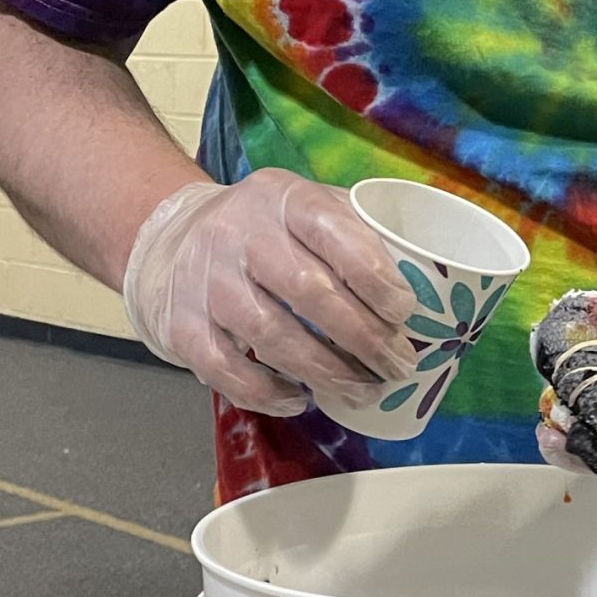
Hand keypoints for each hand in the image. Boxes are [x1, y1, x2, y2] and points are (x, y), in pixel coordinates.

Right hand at [121, 172, 419, 415]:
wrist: (170, 238)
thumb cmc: (266, 230)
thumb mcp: (308, 206)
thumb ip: (357, 231)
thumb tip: (426, 281)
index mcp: (283, 198)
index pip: (334, 233)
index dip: (374, 277)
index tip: (405, 312)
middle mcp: (239, 234)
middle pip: (309, 291)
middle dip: (363, 337)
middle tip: (398, 365)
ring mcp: (206, 281)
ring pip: (271, 335)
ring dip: (326, 372)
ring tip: (364, 390)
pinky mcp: (182, 325)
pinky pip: (227, 369)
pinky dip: (267, 392)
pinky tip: (300, 398)